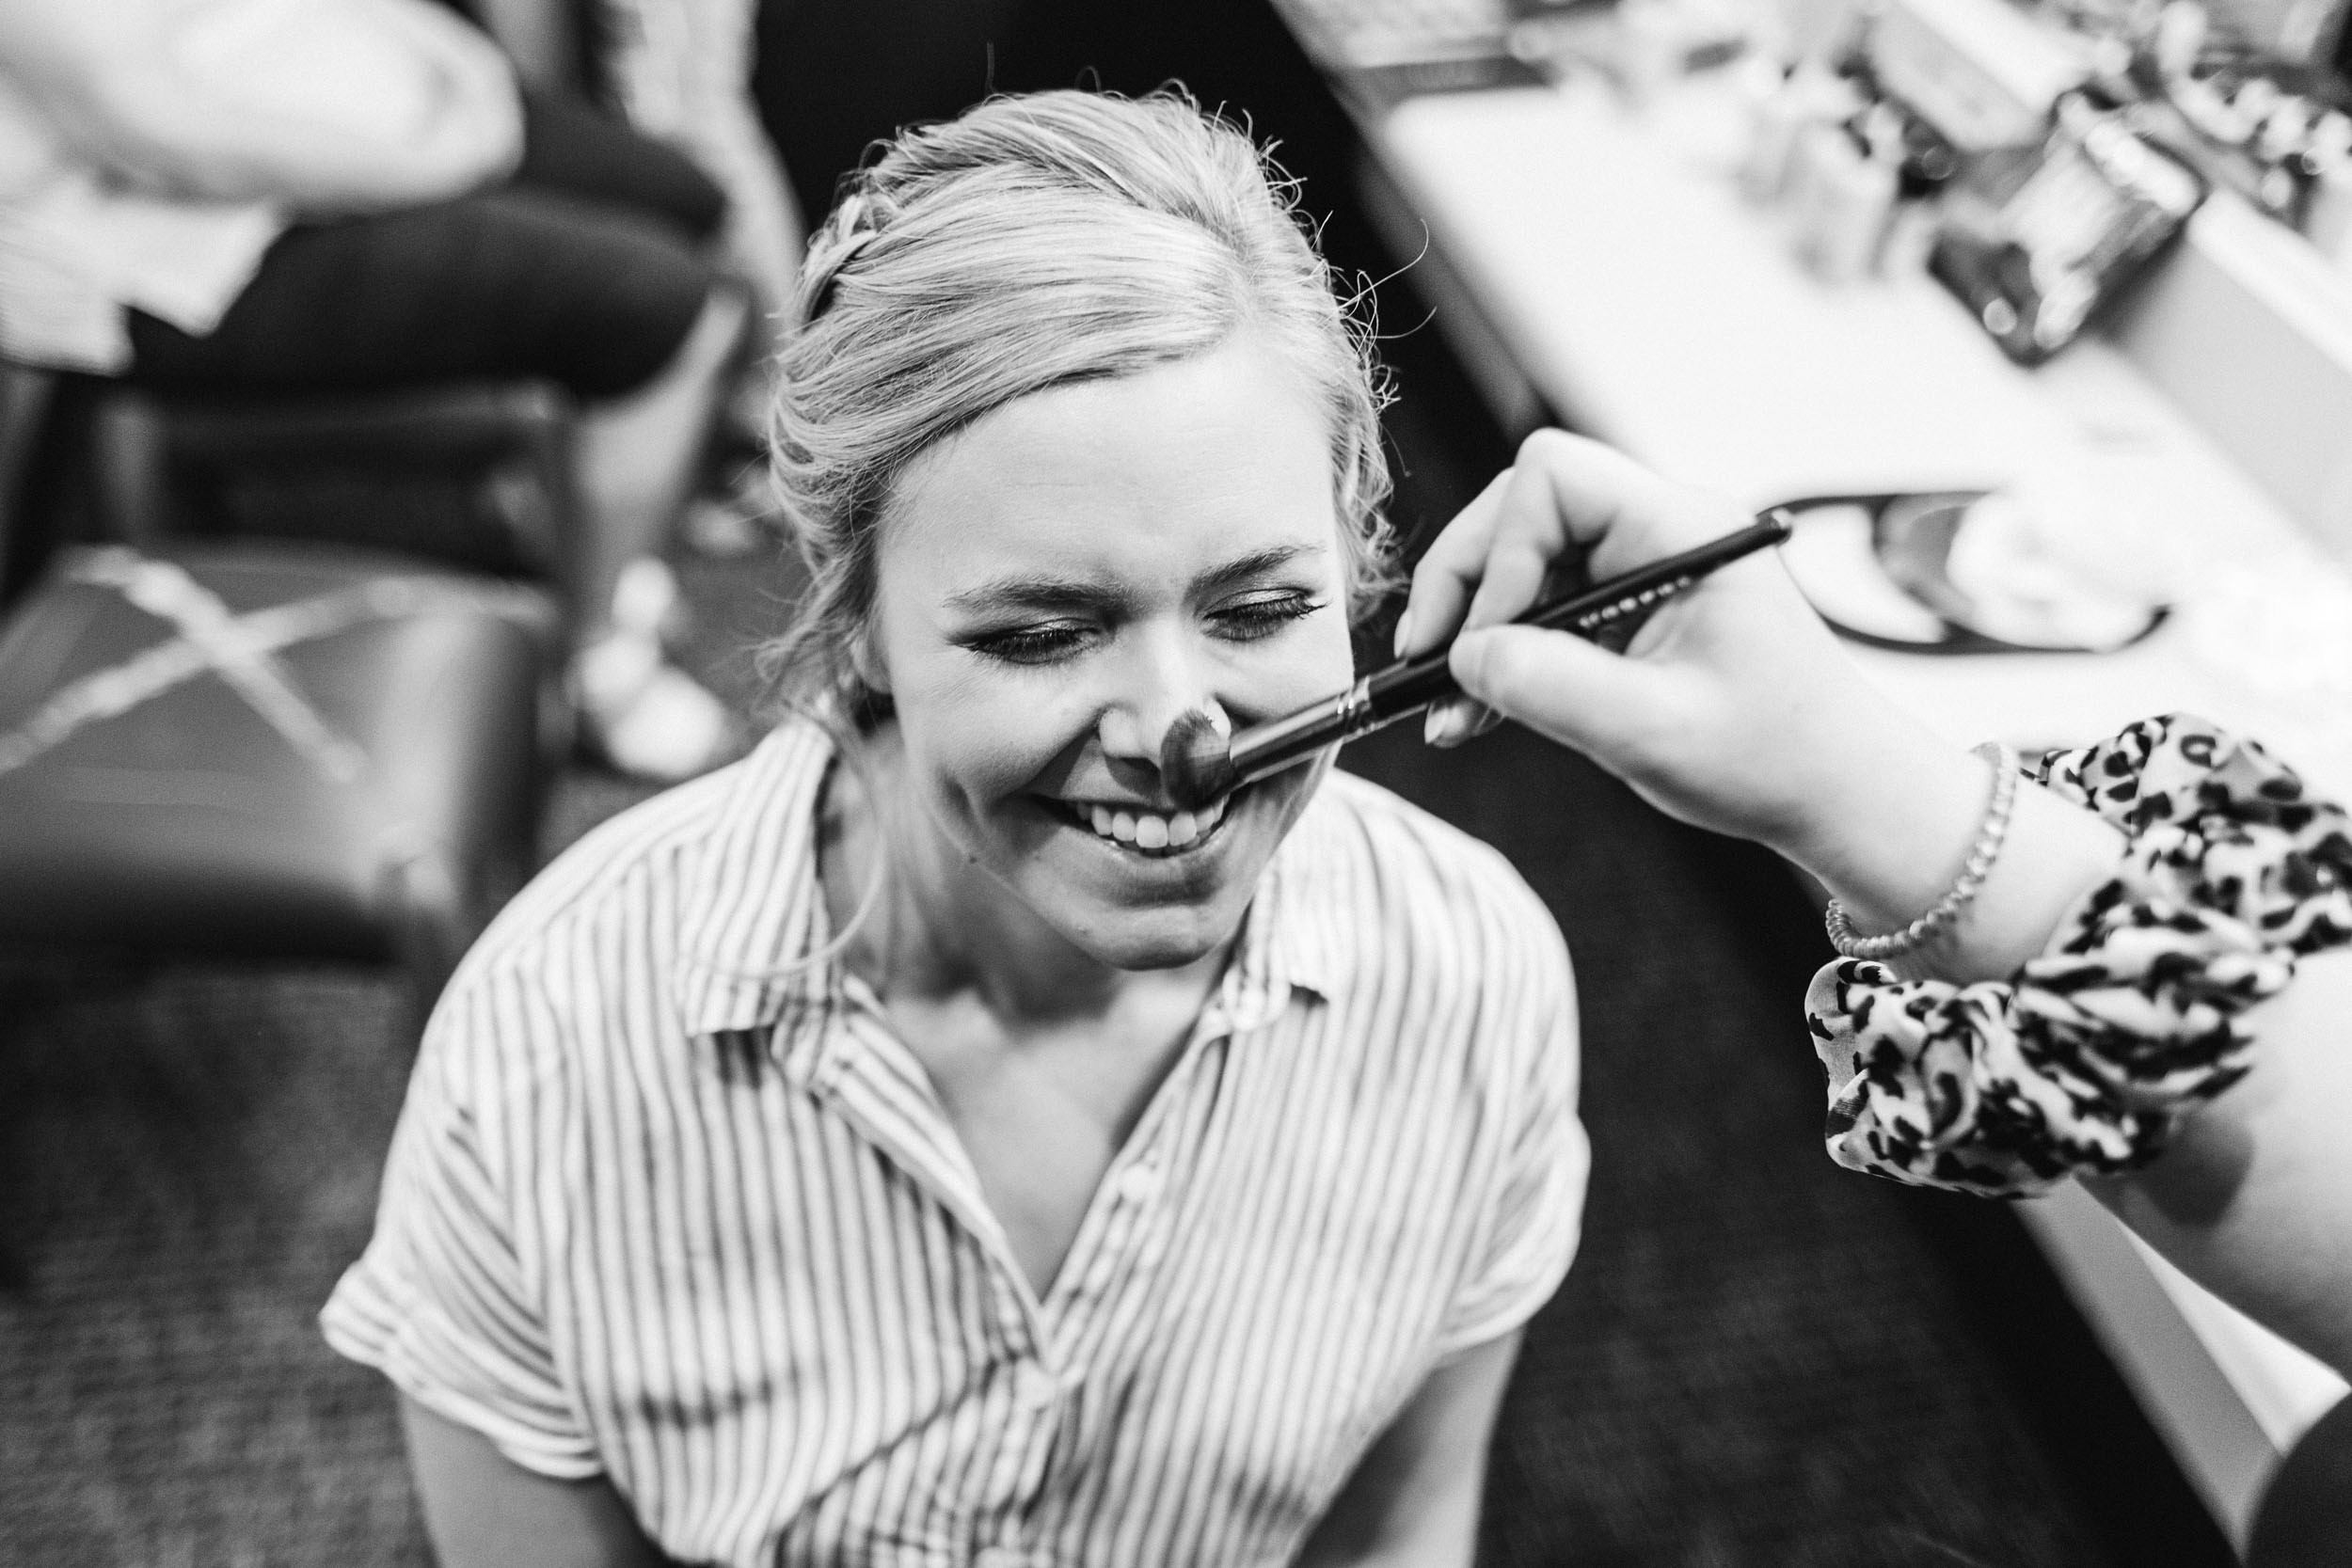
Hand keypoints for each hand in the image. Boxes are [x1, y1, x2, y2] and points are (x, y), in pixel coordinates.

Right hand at [1399, 432, 1924, 858]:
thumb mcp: (1652, 731)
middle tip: (1431, 666)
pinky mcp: (1629, 607)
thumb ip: (1551, 687)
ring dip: (1476, 629)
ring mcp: (1642, 566)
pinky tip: (1476, 712)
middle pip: (1521, 509)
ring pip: (1521, 560)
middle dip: (1466, 586)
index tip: (1489, 643)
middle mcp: (1660, 530)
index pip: (1552, 478)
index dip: (1501, 553)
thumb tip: (1464, 656)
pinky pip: (1544, 605)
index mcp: (1683, 531)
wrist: (1836, 794)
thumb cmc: (1773, 759)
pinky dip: (1503, 654)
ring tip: (1447, 710)